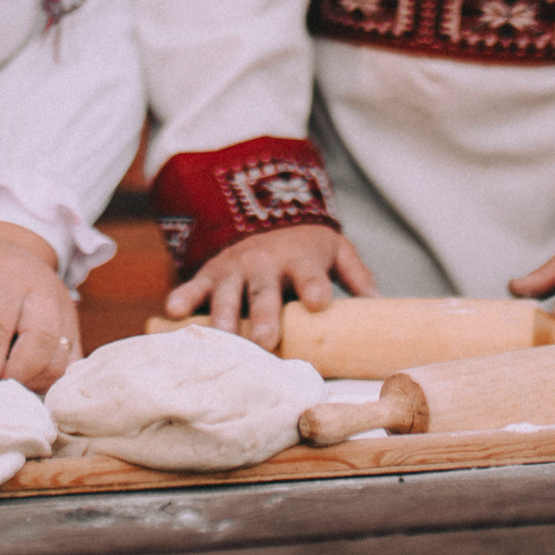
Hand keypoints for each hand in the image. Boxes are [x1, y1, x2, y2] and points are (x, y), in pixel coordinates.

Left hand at [0, 221, 81, 391]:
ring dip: (32, 383)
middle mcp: (39, 292)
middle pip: (39, 344)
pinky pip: (72, 364)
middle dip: (13, 378)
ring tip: (7, 385)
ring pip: (59, 360)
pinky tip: (27, 382)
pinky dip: (51, 381)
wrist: (4, 249)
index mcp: (1, 281)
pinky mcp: (75, 325)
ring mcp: (63, 308)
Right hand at [165, 223, 377, 351]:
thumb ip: (356, 274)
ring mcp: (235, 269)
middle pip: (265, 293)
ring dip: (226, 316)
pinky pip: (194, 287)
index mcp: (300, 259)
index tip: (319, 303)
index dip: (314, 287)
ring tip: (225, 337)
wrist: (263, 213)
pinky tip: (174, 313)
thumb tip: (381, 303)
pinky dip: (183, 298)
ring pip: (228, 295)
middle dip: (266, 316)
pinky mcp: (210, 275)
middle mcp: (265, 264)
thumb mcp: (335, 249)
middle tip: (268, 341)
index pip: (309, 274)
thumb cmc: (305, 246)